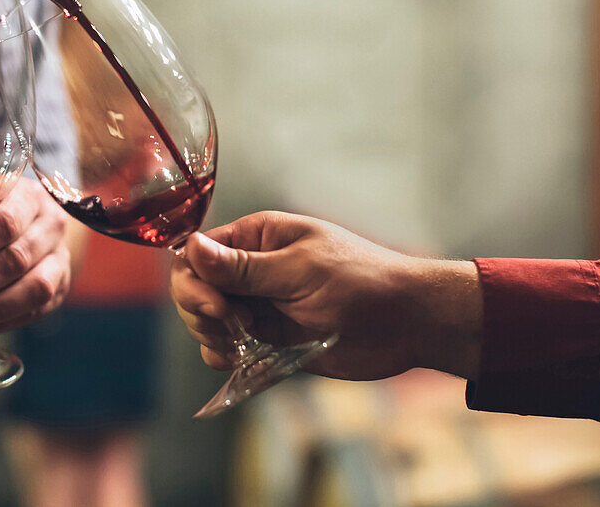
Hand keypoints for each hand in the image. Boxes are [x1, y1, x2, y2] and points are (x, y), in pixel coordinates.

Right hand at [171, 211, 480, 380]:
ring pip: (207, 319)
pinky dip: (222, 355)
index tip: (216, 308)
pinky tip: (234, 360)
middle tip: (230, 329)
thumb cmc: (362, 283)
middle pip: (195, 287)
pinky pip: (229, 345)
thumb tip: (191, 246)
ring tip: (234, 348)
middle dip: (200, 311)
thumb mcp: (299, 271)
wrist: (409, 323)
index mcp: (258, 238)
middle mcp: (253, 269)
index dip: (194, 281)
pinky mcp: (270, 337)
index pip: (198, 253)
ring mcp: (261, 304)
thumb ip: (243, 268)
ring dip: (208, 335)